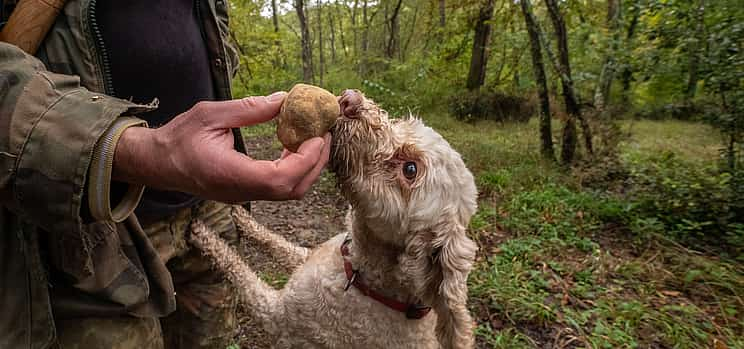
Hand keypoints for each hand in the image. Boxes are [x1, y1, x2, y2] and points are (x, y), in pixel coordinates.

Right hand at [113, 93, 331, 202]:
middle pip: (293, 190)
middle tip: (325, 134)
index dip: (306, 160)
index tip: (318, 136)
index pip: (280, 179)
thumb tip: (284, 99)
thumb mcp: (211, 115)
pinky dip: (295, 169)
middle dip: (316, 163)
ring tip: (313, 137)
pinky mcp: (246, 193)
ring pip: (289, 192)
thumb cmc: (179, 138)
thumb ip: (249, 109)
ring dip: (308, 166)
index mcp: (231, 175)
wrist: (157, 163)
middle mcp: (241, 192)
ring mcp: (244, 196)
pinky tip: (293, 146)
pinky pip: (279, 187)